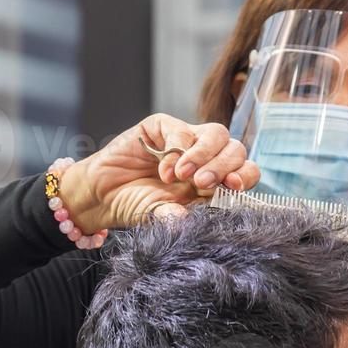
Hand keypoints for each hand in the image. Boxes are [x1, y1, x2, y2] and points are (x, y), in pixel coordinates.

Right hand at [59, 114, 258, 234]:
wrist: (102, 196)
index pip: (244, 172)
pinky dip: (176, 149)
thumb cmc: (135, 207)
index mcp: (214, 182)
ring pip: (216, 134)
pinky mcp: (163, 127)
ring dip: (203, 155)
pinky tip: (164, 170)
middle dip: (223, 167)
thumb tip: (193, 220)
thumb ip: (181, 216)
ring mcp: (185, 140)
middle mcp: (205, 158)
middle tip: (202, 184)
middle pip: (235, 149)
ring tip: (183, 176)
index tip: (234, 186)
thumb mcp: (163, 216)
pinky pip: (182, 129)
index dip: (246, 175)